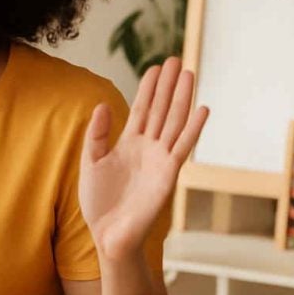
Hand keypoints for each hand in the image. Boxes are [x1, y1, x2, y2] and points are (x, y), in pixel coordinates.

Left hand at [79, 58, 207, 261]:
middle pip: (160, 109)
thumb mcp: (91, 163)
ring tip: (188, 73)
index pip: (141, 109)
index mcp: (128, 144)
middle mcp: (147, 148)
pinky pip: (182, 147)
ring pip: (173, 122)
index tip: (155, 67)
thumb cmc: (99, 204)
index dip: (148, 88)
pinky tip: (202, 108)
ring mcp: (160, 159)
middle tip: (176, 59)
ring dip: (181, 98)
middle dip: (167, 85)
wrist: (109, 235)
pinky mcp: (168, 174)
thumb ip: (97, 135)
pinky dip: (193, 128)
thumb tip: (102, 105)